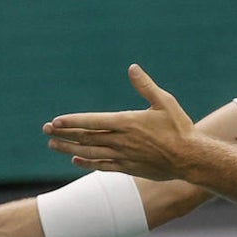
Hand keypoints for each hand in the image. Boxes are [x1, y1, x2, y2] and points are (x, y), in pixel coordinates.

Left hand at [43, 64, 194, 181]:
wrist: (191, 158)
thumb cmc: (179, 127)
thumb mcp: (164, 101)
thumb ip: (145, 86)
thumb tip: (132, 68)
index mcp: (127, 123)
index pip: (92, 121)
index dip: (72, 121)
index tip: (55, 121)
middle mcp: (121, 141)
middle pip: (86, 137)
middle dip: (63, 134)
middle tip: (44, 131)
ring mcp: (123, 156)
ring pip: (90, 153)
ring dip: (69, 149)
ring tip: (53, 145)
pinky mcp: (129, 168)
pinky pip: (103, 166)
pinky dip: (87, 163)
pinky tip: (76, 161)